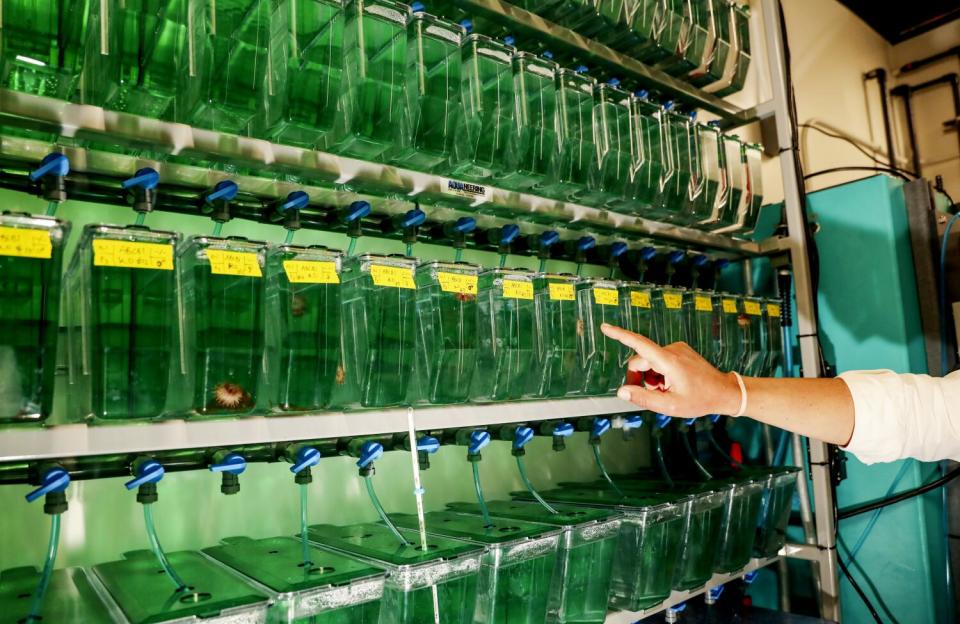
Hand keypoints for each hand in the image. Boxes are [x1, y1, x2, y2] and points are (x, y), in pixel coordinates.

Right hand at [601, 323, 741, 417]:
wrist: (724, 392)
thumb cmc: (699, 400)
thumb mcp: (669, 405)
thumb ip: (643, 398)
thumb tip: (622, 391)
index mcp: (668, 361)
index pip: (639, 344)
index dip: (620, 336)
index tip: (605, 328)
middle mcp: (672, 349)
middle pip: (641, 359)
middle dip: (639, 377)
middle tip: (650, 394)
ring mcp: (677, 348)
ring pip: (650, 361)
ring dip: (651, 376)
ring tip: (665, 390)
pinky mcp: (680, 350)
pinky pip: (660, 359)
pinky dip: (659, 372)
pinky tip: (671, 383)